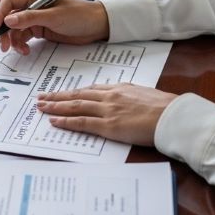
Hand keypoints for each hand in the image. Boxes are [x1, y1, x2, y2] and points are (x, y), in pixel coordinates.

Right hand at [0, 0, 109, 54]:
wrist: (96, 25)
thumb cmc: (78, 15)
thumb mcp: (53, 17)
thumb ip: (30, 18)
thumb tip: (8, 20)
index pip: (9, 2)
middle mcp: (32, 6)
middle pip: (9, 18)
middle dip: (4, 32)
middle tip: (3, 47)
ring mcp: (36, 18)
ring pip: (15, 30)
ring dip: (14, 41)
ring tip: (22, 51)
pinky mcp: (40, 29)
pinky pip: (24, 37)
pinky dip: (22, 44)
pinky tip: (27, 50)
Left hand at [36, 83, 176, 145]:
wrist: (173, 116)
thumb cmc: (165, 108)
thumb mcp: (145, 96)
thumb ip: (131, 97)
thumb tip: (126, 102)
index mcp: (119, 88)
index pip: (90, 90)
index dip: (73, 92)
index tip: (62, 93)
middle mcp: (110, 96)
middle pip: (77, 95)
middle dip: (57, 97)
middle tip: (41, 97)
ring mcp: (107, 110)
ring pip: (75, 106)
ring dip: (56, 107)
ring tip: (41, 106)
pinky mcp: (109, 126)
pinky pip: (82, 123)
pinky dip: (66, 122)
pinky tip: (54, 121)